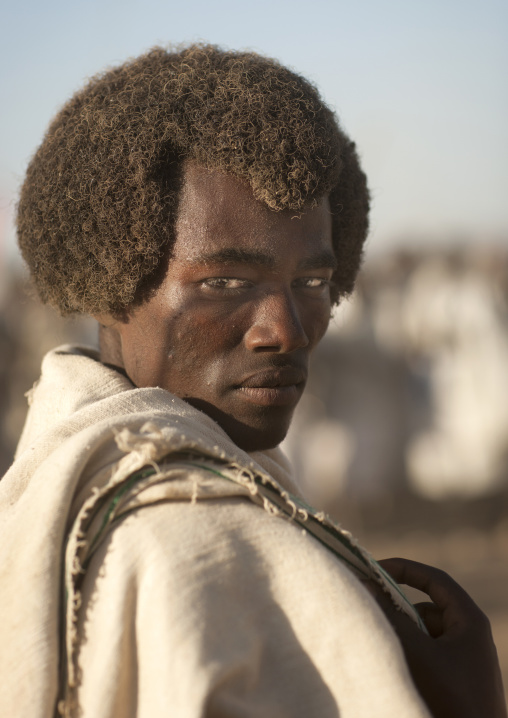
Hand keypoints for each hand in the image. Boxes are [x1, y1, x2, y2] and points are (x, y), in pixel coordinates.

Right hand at [377, 558, 506, 717]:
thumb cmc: (452, 699)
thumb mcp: (418, 653)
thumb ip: (391, 616)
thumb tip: (365, 585)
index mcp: (470, 620)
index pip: (435, 579)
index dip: (404, 569)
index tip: (373, 570)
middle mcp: (469, 635)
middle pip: (425, 607)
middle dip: (397, 609)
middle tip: (369, 611)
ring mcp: (463, 660)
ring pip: (423, 633)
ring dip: (401, 635)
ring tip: (382, 646)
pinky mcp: (456, 681)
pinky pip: (426, 655)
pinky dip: (408, 655)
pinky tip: (392, 667)